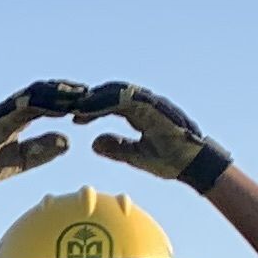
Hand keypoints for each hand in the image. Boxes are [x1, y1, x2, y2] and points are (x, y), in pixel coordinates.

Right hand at [0, 80, 95, 202]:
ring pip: (34, 93)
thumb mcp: (22, 160)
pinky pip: (22, 106)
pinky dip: (42, 103)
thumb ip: (43, 149)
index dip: (65, 100)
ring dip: (57, 92)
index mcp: (17, 117)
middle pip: (43, 92)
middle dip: (65, 90)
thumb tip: (68, 142)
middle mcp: (10, 109)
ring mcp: (2, 111)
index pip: (45, 102)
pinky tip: (60, 106)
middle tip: (89, 91)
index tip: (87, 100)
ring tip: (79, 93)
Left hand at [83, 82, 232, 190]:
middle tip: (62, 104)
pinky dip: (104, 104)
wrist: (195, 165)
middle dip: (87, 97)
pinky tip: (86, 110)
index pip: (109, 103)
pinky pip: (124, 101)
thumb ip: (116, 148)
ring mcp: (149, 103)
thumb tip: (93, 143)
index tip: (71, 116)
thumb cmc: (170, 160)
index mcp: (139, 113)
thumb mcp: (136, 156)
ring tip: (71, 105)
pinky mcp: (153, 108)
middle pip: (109, 93)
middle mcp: (143, 104)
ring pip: (114, 92)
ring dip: (91, 98)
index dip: (90, 108)